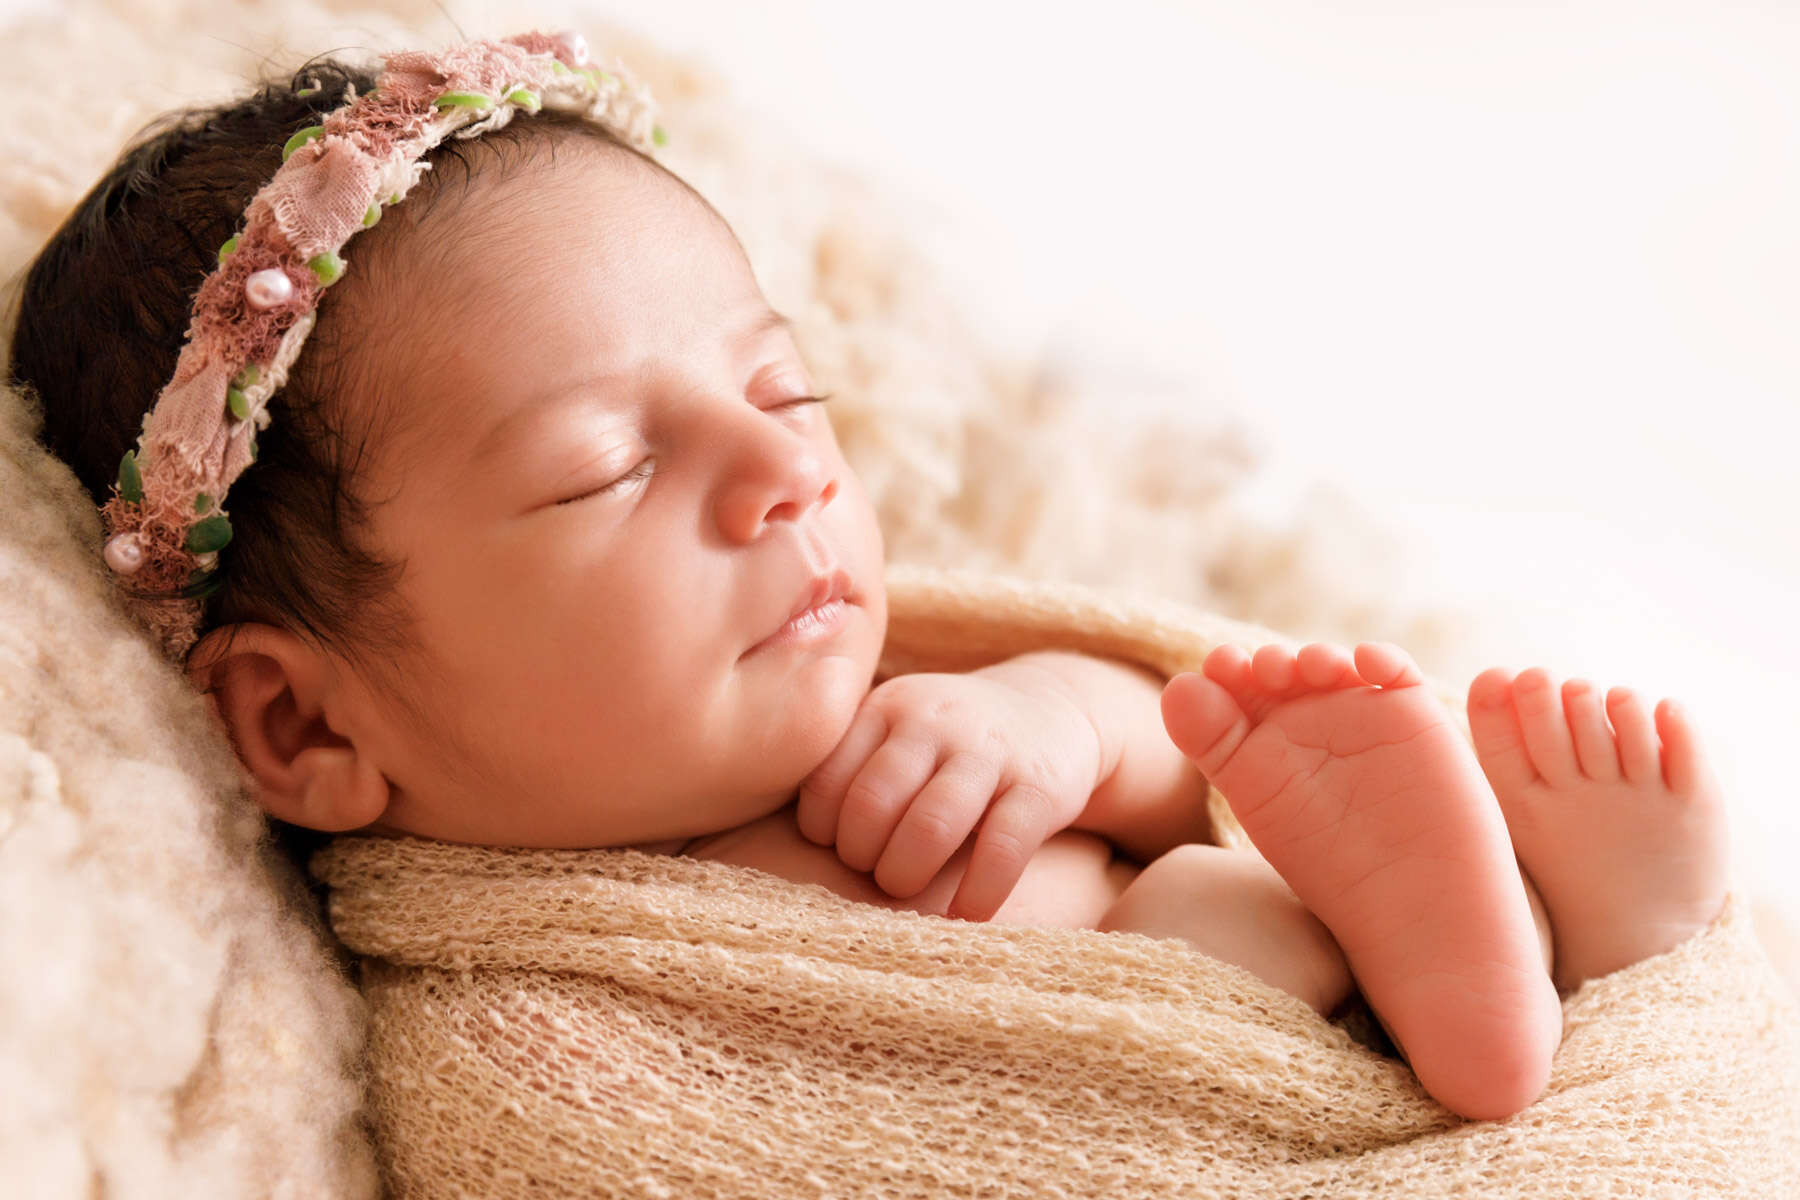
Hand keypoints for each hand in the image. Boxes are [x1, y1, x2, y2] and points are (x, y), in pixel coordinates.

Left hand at [796, 662, 1104, 920]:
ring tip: (908, 892)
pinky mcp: (1040, 786)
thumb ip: (846, 760)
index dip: (823, 830)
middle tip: (874, 873)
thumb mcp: (895, 725)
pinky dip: (978, 892)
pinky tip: (966, 911)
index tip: (837, 850)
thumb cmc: (949, 739)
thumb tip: (784, 833)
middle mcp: (933, 723)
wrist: (1055, 709)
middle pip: (872, 805)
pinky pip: (1002, 848)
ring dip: (907, 874)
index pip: (826, 779)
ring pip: (932, 825)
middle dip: (862, 857)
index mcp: (886, 708)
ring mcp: (989, 752)